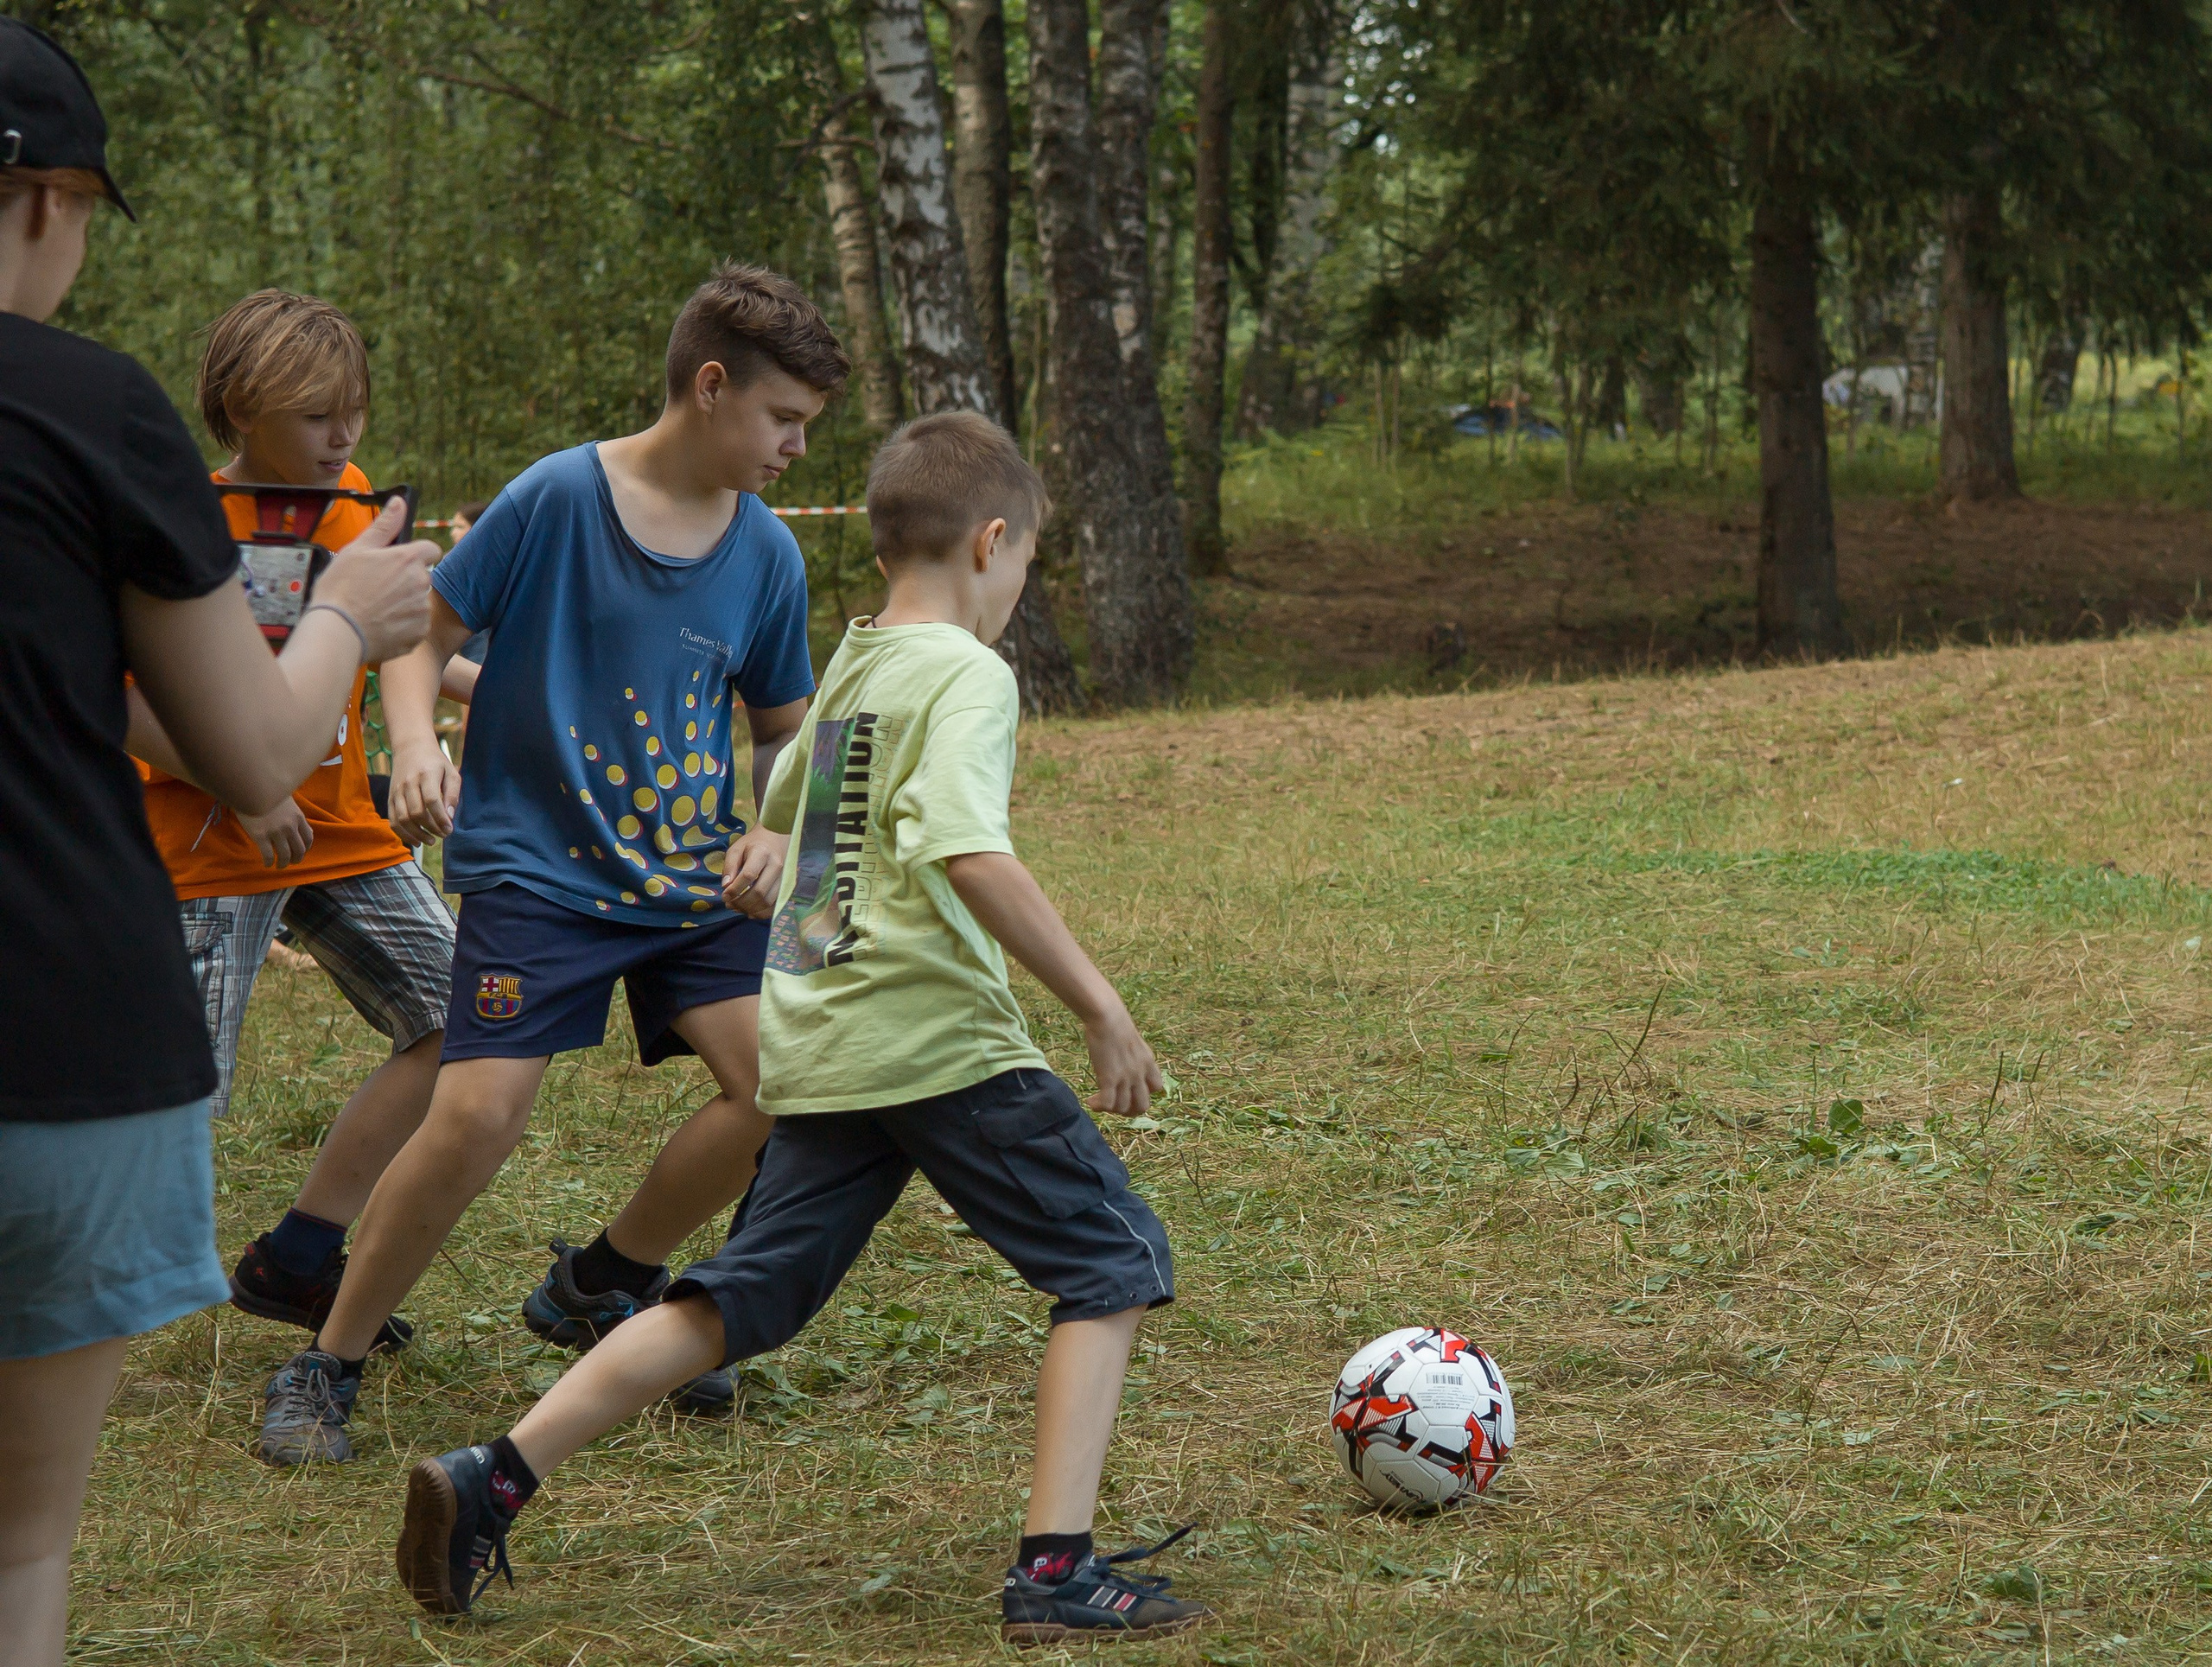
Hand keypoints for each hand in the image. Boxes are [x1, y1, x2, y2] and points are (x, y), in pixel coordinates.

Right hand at [237, 798, 313, 869]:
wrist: (250, 788)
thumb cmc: (267, 793)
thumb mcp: (287, 802)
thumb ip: (294, 816)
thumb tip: (303, 829)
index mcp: (298, 817)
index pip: (308, 838)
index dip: (306, 848)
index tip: (301, 851)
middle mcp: (290, 827)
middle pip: (299, 850)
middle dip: (296, 859)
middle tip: (291, 862)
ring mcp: (276, 832)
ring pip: (285, 855)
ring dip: (283, 864)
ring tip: (279, 866)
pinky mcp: (261, 836)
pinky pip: (268, 855)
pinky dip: (269, 862)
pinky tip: (267, 864)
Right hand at [312, 497, 437, 663]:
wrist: (337, 630)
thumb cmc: (341, 588)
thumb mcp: (357, 549)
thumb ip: (384, 525)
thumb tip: (399, 502)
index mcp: (408, 559)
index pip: (430, 549)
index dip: (415, 554)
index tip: (399, 562)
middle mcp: (421, 583)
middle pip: (422, 576)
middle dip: (406, 579)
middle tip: (378, 587)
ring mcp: (421, 610)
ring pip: (418, 601)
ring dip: (404, 602)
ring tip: (376, 607)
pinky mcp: (419, 633)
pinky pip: (416, 624)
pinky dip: (402, 624)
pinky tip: (381, 623)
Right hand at [387, 740, 459, 842]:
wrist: (411, 747)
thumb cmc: (435, 762)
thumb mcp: (451, 773)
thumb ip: (453, 794)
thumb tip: (449, 818)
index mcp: (426, 774)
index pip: (432, 801)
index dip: (440, 819)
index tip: (449, 830)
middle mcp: (408, 783)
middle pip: (417, 812)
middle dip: (432, 828)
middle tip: (443, 835)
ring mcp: (397, 791)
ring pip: (403, 819)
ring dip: (417, 834)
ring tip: (431, 841)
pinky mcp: (390, 797)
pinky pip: (393, 820)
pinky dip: (403, 834)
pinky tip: (416, 840)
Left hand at [721, 828, 788, 918]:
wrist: (776, 838)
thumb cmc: (753, 844)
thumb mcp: (737, 849)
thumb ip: (730, 866)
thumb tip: (726, 886)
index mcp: (762, 853)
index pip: (749, 875)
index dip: (735, 889)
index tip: (724, 896)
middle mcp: (776, 866)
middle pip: (760, 892)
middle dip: (742, 902)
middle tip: (729, 905)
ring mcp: (784, 877)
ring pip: (768, 901)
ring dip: (750, 909)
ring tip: (738, 908)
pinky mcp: (787, 886)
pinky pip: (776, 905)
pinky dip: (762, 912)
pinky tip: (750, 911)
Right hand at [1081, 1003, 1163, 1117]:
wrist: (1108, 1018)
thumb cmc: (1115, 1024)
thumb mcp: (1133, 1042)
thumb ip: (1134, 1057)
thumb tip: (1124, 1062)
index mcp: (1148, 1063)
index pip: (1157, 1088)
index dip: (1144, 1092)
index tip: (1129, 1089)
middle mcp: (1140, 1073)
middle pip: (1143, 1106)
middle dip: (1129, 1110)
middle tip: (1115, 1104)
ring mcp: (1126, 1078)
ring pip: (1124, 1108)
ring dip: (1111, 1110)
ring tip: (1098, 1102)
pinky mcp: (1110, 1079)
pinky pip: (1108, 1104)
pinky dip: (1099, 1106)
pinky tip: (1090, 1101)